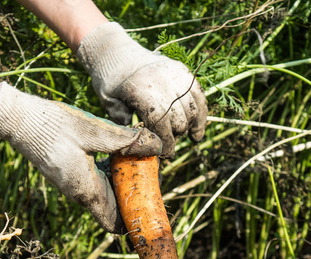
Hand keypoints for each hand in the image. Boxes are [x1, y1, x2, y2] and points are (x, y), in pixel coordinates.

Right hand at [0, 82, 161, 232]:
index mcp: (87, 191)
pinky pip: (96, 181)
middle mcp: (80, 194)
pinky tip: (116, 151)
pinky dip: (110, 172)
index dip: (133, 220)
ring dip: (122, 181)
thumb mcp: (94, 131)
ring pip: (106, 194)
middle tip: (150, 173)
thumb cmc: (54, 127)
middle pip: (113, 208)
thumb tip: (157, 146)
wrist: (20, 121)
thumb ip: (126, 141)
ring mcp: (73, 185)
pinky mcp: (70, 174)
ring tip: (137, 158)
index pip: (114, 224)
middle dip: (133, 195)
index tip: (150, 203)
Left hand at [77, 22, 207, 156]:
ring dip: (189, 127)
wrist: (117, 53)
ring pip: (192, 108)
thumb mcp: (109, 103)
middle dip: (175, 136)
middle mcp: (162, 79)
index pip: (160, 121)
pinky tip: (196, 131)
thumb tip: (141, 143)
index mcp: (141, 88)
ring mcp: (175, 73)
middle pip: (179, 117)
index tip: (164, 154)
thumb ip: (123, 123)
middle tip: (167, 145)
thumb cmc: (110, 83)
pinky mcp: (182, 70)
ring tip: (184, 138)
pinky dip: (201, 114)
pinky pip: (199, 95)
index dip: (165, 142)